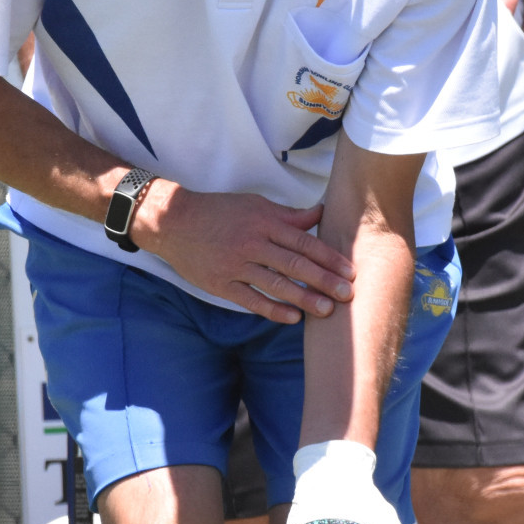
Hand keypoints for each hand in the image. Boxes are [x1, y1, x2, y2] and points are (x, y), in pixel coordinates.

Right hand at [134, 180, 355, 322]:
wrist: (174, 222)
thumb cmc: (219, 211)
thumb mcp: (255, 205)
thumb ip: (288, 215)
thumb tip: (321, 213)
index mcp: (264, 222)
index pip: (303, 242)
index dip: (328, 258)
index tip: (349, 271)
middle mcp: (252, 243)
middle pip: (294, 264)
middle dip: (323, 280)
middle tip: (347, 294)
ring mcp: (235, 265)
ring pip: (275, 284)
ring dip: (303, 299)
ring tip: (327, 311)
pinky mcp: (221, 284)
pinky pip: (251, 300)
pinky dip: (273, 310)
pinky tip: (293, 318)